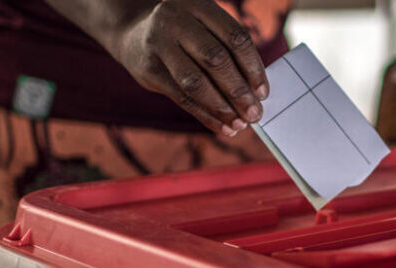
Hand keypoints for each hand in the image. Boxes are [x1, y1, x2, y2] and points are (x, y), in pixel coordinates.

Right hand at [110, 0, 268, 135]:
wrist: (132, 32)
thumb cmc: (183, 34)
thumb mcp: (204, 26)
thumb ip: (227, 50)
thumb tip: (256, 92)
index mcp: (199, 5)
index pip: (235, 37)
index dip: (253, 67)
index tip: (263, 92)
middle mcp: (177, 21)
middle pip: (216, 59)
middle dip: (239, 91)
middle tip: (255, 113)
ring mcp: (160, 44)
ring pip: (196, 82)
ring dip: (222, 108)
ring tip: (240, 124)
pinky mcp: (149, 70)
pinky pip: (182, 98)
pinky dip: (206, 116)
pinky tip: (222, 127)